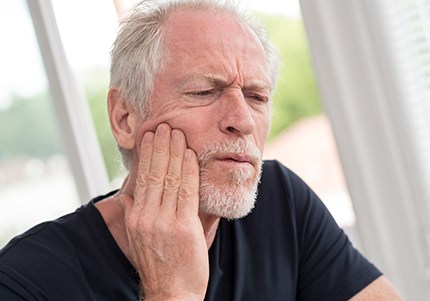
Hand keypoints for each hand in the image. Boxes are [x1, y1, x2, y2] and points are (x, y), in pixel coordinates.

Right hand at [121, 123, 207, 300]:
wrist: (171, 293)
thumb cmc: (159, 263)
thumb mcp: (138, 238)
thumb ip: (135, 213)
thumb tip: (128, 193)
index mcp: (135, 217)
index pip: (141, 178)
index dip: (147, 155)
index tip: (150, 136)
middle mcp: (145, 216)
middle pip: (153, 173)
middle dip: (160, 147)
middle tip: (164, 125)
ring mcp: (163, 221)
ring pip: (169, 178)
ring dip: (174, 152)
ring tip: (177, 133)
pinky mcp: (182, 227)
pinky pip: (185, 191)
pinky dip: (188, 170)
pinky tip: (190, 155)